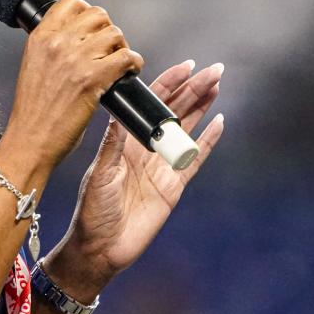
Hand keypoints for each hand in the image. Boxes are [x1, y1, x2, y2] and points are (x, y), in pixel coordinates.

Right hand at [0, 0, 143, 181]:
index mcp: (39, 38)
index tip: (92, 27)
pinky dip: (134, 64)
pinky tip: (128, 72)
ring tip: (118, 62)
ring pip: (115, 34)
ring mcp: (75, 59)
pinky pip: (127, 57)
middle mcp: (57, 43)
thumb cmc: (32, 112)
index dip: (87, 12)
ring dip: (122, 47)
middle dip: (107, 30)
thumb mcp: (32, 66)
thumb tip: (77, 38)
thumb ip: (51, 47)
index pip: (71, 2)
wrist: (30, 140)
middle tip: (107, 48)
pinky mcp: (93, 79)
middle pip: (98, 14)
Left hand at [51, 60, 224, 294]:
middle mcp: (145, 148)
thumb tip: (120, 114)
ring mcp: (162, 166)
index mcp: (125, 140)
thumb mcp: (100, 173)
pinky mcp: (174, 187)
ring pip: (188, 130)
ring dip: (203, 107)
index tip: (187, 66)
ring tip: (218, 85)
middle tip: (215, 70)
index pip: (150, 104)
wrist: (101, 248)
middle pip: (174, 112)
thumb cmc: (92, 210)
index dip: (169, 83)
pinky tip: (220, 122)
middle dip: (194, 89)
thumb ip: (113, 145)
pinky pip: (196, 160)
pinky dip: (209, 142)